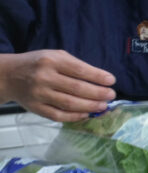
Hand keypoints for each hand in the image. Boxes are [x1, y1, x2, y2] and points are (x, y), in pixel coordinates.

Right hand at [0, 50, 115, 120]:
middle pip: (77, 88)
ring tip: (103, 106)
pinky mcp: (35, 108)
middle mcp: (44, 77)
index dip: (98, 77)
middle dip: (98, 93)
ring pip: (69, 104)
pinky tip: (86, 114)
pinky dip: (75, 117)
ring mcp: (39, 94)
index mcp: (51, 61)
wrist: (8, 76)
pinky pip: (58, 116)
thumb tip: (101, 80)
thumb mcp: (55, 56)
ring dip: (90, 106)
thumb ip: (76, 66)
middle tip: (111, 95)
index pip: (79, 70)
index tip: (112, 81)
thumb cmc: (38, 64)